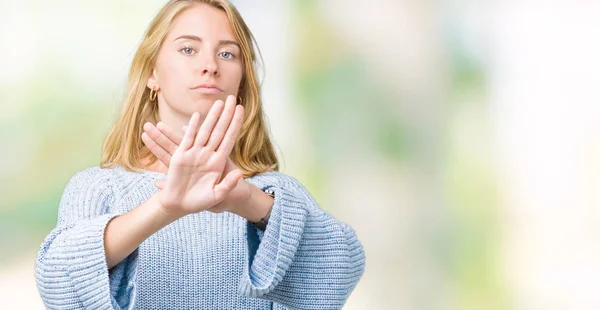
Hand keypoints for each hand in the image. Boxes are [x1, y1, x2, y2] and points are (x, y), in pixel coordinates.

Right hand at [154, 96, 245, 215]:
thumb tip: (239, 173)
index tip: (241, 110)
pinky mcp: (181, 155)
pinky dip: (192, 128)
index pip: (229, 138)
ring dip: (211, 116)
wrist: (180, 205)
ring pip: (204, 131)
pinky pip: (187, 139)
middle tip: (232, 98)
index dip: (235, 124)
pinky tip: (197, 116)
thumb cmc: (200, 201)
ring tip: (218, 102)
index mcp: (218, 162)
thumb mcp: (217, 195)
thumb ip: (227, 184)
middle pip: (219, 130)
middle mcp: (208, 154)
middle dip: (226, 114)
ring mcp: (195, 153)